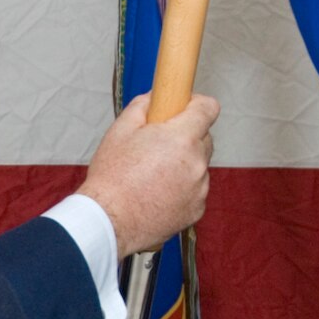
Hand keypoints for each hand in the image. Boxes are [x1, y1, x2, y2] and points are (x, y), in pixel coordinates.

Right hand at [77, 92, 217, 254]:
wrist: (109, 221)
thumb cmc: (112, 178)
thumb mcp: (120, 130)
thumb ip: (143, 106)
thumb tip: (154, 97)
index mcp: (181, 138)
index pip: (209, 108)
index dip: (197, 104)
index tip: (187, 108)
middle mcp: (197, 162)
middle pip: (204, 138)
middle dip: (186, 137)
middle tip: (158, 145)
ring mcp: (199, 188)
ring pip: (199, 166)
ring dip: (184, 165)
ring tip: (153, 175)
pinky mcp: (197, 209)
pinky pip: (195, 190)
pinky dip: (182, 189)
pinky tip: (157, 193)